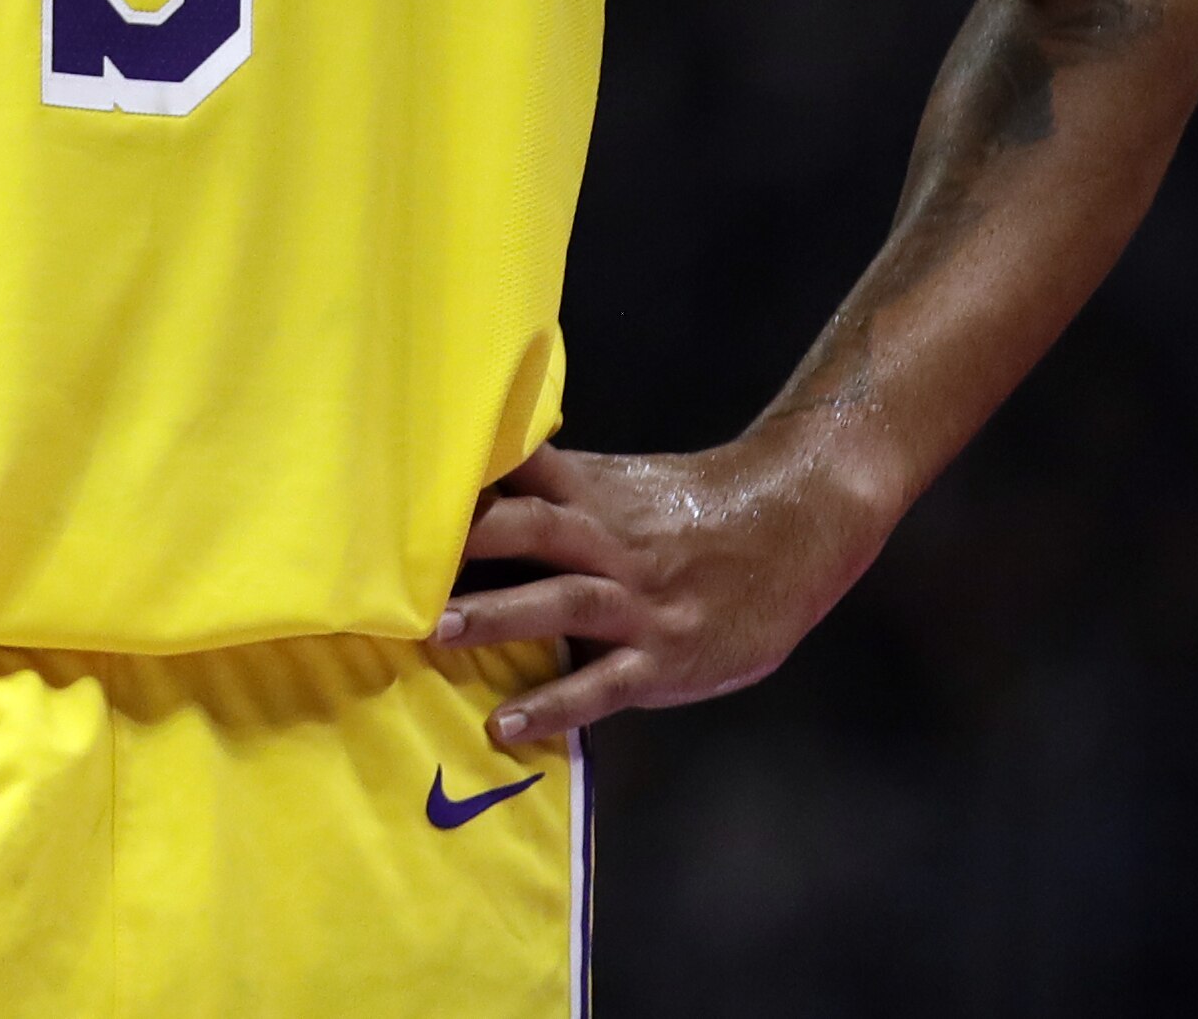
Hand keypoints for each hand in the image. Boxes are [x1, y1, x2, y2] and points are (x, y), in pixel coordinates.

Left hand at [433, 440, 891, 747]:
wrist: (796, 527)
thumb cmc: (696, 510)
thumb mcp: (626, 484)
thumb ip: (558, 488)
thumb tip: (475, 488)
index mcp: (595, 493)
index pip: (524, 472)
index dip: (469, 479)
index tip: (404, 489)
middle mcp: (611, 540)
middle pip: (533, 529)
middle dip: (469, 546)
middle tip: (401, 566)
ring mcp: (639, 601)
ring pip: (562, 600)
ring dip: (500, 615)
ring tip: (440, 634)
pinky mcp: (663, 658)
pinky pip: (602, 683)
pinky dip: (554, 705)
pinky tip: (507, 724)